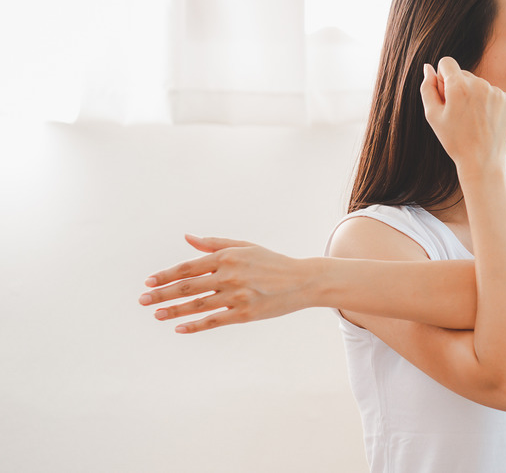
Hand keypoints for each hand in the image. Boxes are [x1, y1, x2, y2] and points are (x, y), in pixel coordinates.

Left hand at [139, 235, 312, 333]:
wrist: (302, 281)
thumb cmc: (271, 262)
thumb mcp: (245, 246)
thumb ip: (215, 244)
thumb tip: (188, 238)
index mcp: (227, 257)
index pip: (189, 267)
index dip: (166, 275)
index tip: (148, 282)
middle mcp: (229, 276)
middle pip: (188, 287)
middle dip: (162, 294)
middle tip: (142, 300)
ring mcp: (237, 296)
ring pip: (197, 306)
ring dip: (173, 311)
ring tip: (156, 315)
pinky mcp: (245, 313)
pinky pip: (214, 321)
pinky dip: (195, 325)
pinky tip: (179, 328)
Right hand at [420, 56, 505, 171]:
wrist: (482, 162)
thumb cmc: (454, 140)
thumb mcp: (432, 115)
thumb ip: (427, 87)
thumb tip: (428, 67)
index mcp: (459, 86)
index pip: (446, 62)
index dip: (442, 78)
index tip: (445, 95)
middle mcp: (480, 84)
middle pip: (463, 74)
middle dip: (458, 88)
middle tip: (458, 114)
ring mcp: (497, 92)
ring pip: (479, 84)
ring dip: (474, 96)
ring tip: (473, 120)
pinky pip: (493, 94)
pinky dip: (488, 103)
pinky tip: (485, 121)